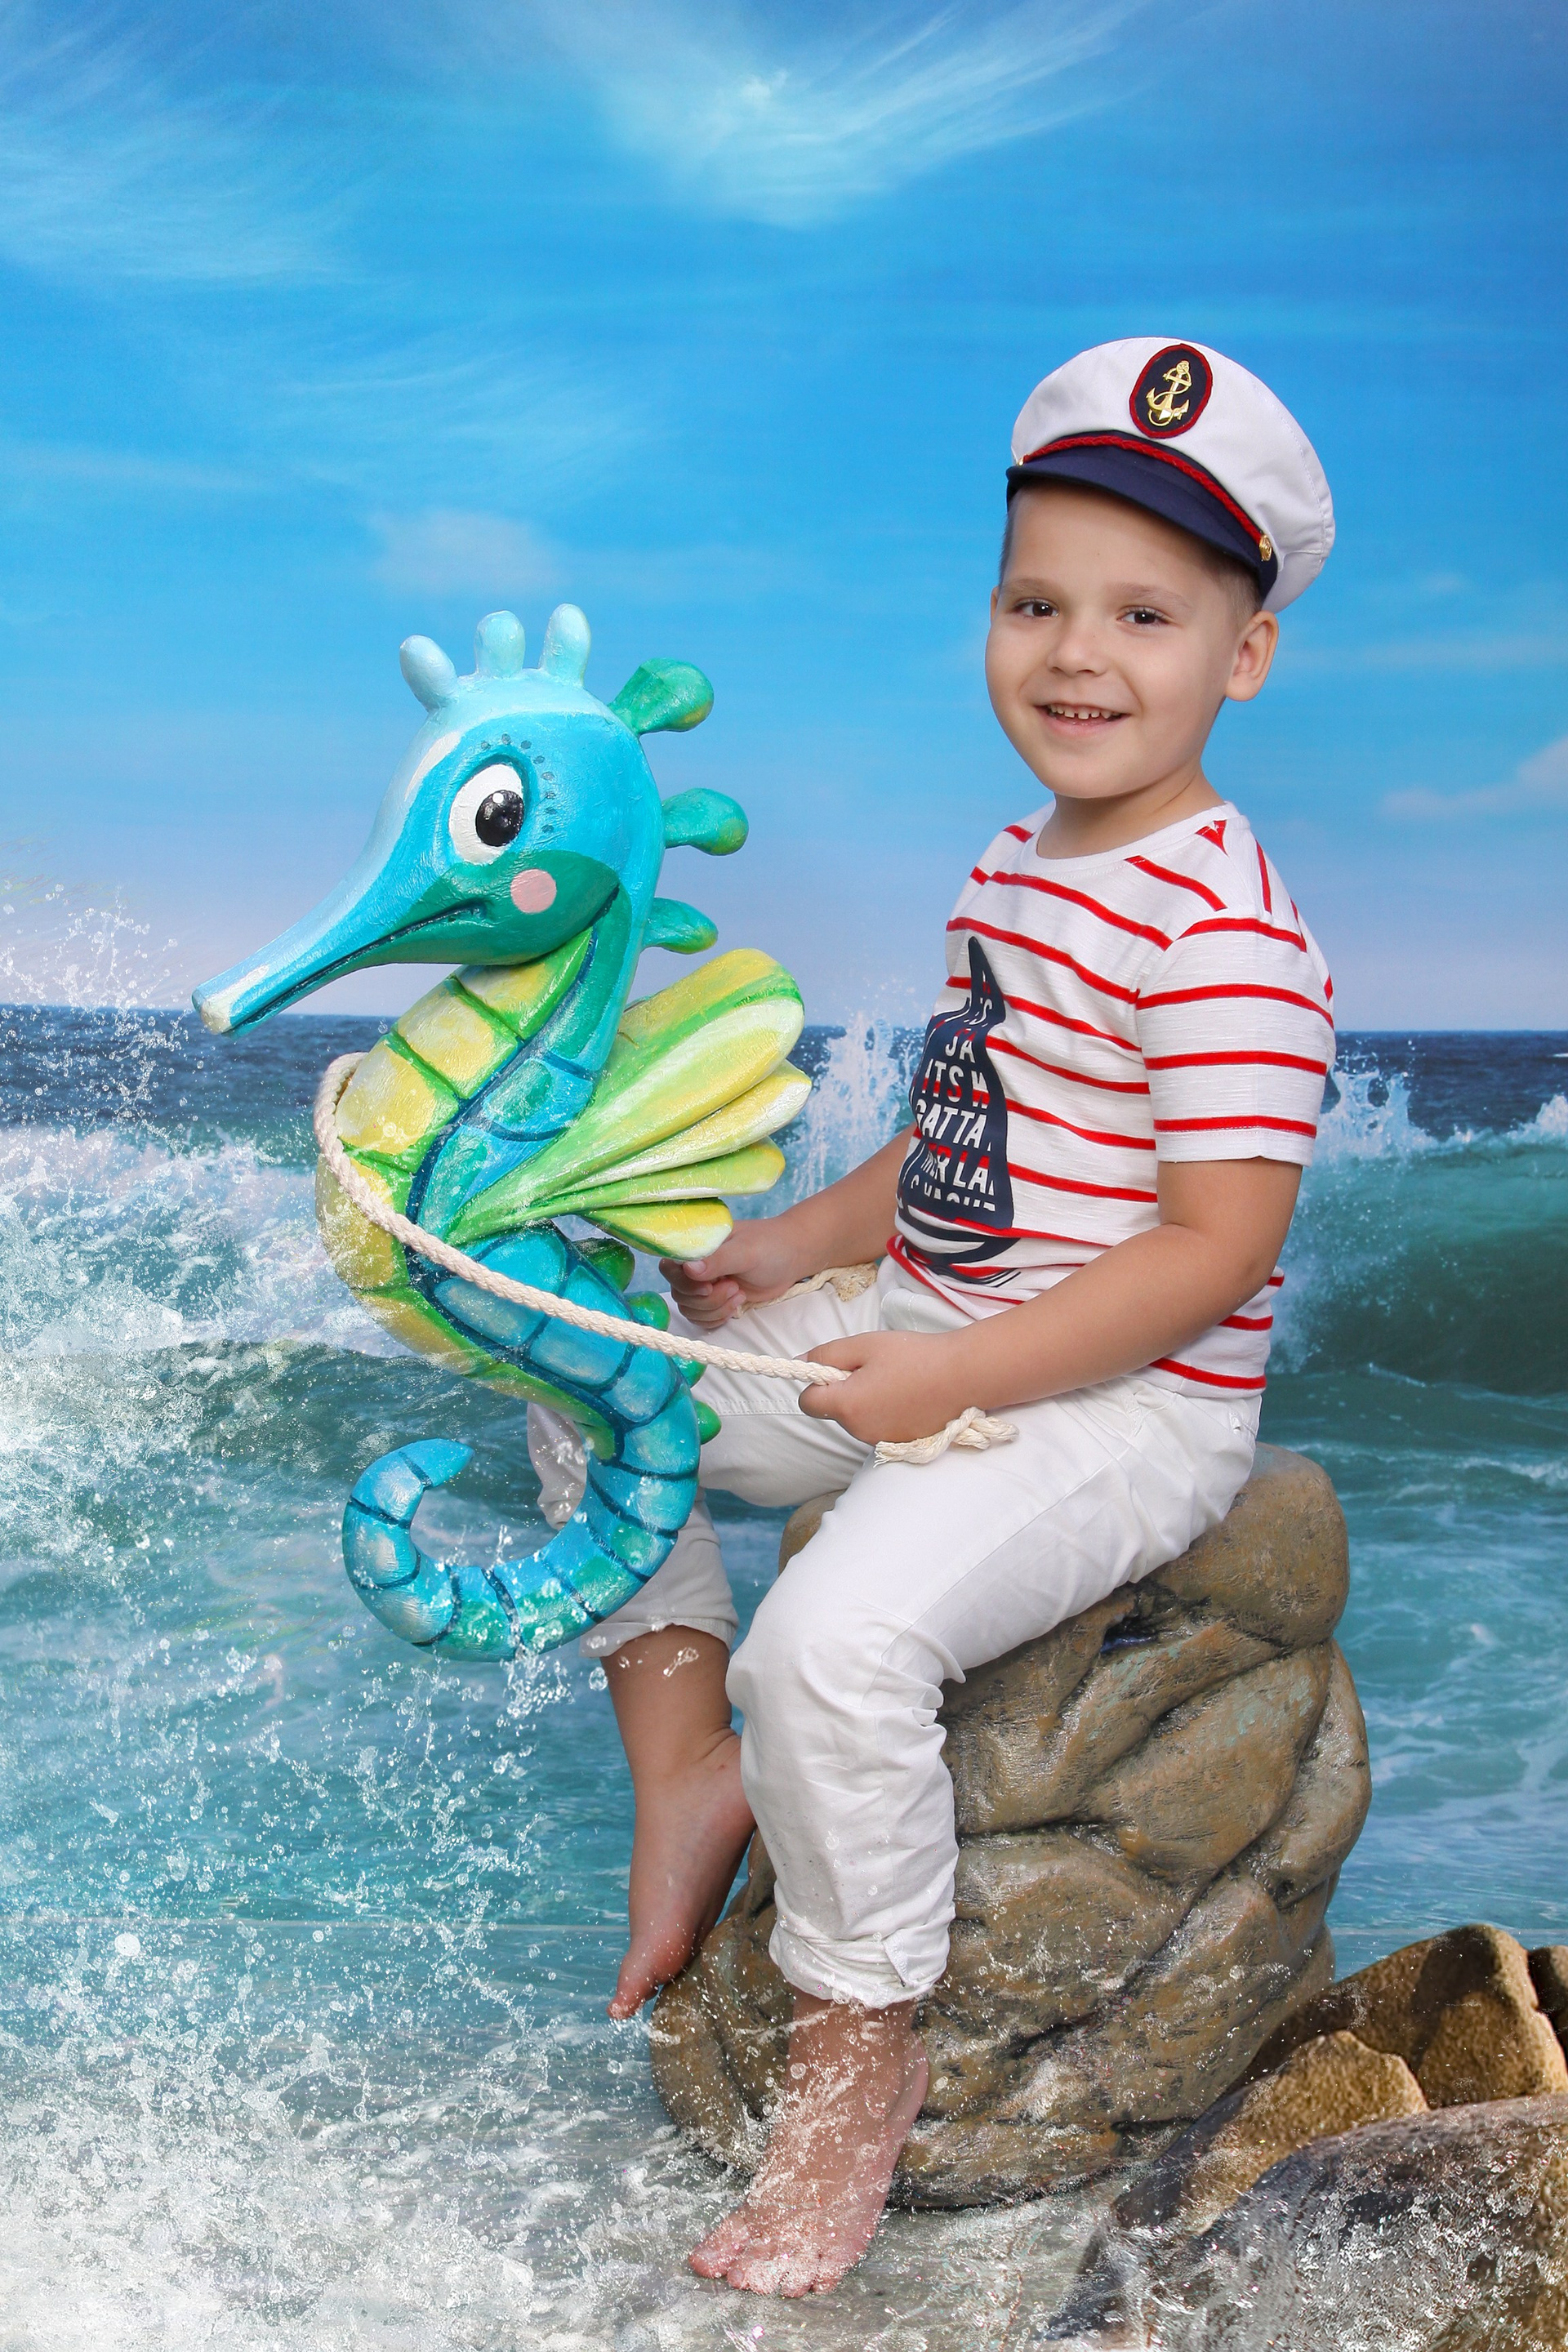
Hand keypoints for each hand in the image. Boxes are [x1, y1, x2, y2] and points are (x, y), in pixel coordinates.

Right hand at [660, 1218, 808, 1328]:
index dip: (683, 1282)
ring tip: (739, 1294)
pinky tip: (736, 1306)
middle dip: (707, 1299)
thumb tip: (688, 1268)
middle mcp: (696, 1266)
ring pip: (690, 1309)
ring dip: (714, 1309)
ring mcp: (705, 1285)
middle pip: (680, 1293)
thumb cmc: (771, 1246)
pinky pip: (702, 1319)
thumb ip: (718, 1260)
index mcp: (697, 1246)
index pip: (669, 1267)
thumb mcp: (746, 1251)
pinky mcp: (716, 1301)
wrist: (792, 1258)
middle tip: (734, 1288)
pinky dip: (716, 1318)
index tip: (707, 1286)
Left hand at [798, 1329, 965, 1445]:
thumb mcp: (864, 1345)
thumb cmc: (914, 1356)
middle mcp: (859, 1431)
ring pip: (857, 1419)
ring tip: (894, 1379)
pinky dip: (885, 1413)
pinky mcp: (900, 1443)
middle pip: (834, 1411)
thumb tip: (800, 1363)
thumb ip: (827, 1354)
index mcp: (846, 1405)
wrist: (962, 1376)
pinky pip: (878, 1427)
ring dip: (865, 1401)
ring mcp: (880, 1440)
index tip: (837, 1367)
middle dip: (844, 1391)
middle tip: (873, 1367)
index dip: (816, 1383)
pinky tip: (907, 1395)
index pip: (807, 1402)